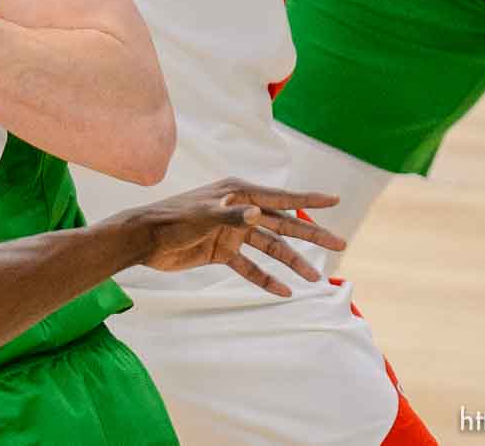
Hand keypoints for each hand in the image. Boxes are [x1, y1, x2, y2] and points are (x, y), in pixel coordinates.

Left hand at [130, 178, 345, 296]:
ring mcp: (232, 232)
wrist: (145, 239)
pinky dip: (266, 278)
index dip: (308, 198)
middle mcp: (239, 210)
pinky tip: (284, 291)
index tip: (334, 199)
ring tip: (315, 279)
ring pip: (270, 247)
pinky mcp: (222, 251)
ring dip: (291, 262)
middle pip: (282, 223)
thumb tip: (256, 213)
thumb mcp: (203, 216)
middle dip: (310, 234)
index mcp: (238, 193)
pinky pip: (250, 267)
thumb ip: (230, 215)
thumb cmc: (173, 220)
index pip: (280, 196)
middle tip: (339, 243)